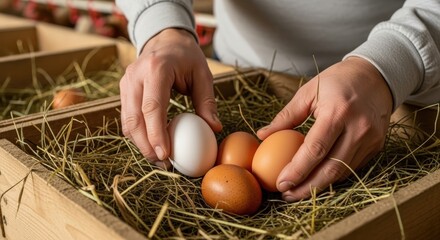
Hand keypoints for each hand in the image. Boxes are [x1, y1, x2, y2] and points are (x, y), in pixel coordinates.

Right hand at [120, 28, 222, 167]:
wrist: (165, 40)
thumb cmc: (187, 57)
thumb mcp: (203, 74)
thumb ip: (207, 101)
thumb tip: (214, 129)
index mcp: (156, 69)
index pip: (152, 106)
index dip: (156, 133)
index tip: (165, 155)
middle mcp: (135, 75)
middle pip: (134, 118)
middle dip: (146, 146)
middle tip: (163, 164)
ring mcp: (126, 83)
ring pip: (127, 122)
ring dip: (141, 144)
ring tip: (159, 159)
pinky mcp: (123, 91)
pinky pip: (127, 118)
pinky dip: (138, 135)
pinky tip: (153, 145)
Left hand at [257, 57, 392, 200]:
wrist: (375, 75)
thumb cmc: (336, 81)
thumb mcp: (308, 92)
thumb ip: (286, 116)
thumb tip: (262, 135)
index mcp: (337, 112)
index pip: (315, 149)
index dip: (297, 171)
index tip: (281, 184)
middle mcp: (358, 128)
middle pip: (331, 168)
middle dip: (308, 187)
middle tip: (287, 195)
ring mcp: (370, 138)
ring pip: (343, 171)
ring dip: (320, 186)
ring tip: (298, 191)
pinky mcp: (377, 145)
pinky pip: (352, 166)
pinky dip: (333, 175)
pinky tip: (317, 179)